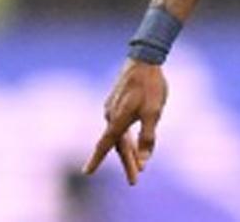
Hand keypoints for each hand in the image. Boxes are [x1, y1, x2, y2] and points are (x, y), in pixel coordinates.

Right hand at [83, 58, 168, 184]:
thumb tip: (144, 160)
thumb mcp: (153, 113)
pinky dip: (127, 138)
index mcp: (117, 120)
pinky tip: (132, 141)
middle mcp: (110, 116)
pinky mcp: (117, 103)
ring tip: (138, 165)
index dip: (96, 160)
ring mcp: (112, 109)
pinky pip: (120, 126)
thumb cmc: (150, 86)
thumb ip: (148, 137)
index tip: (86, 173)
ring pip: (119, 136)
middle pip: (117, 145)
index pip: (105, 146)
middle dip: (127, 163)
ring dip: (128, 151)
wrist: (144, 59)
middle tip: (135, 180)